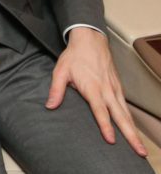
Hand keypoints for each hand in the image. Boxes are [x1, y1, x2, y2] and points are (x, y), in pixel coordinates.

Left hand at [46, 26, 146, 156]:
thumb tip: (50, 106)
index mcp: (93, 88)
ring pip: (126, 113)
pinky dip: (131, 119)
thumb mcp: (60, 71)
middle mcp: (107, 90)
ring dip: (134, 130)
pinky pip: (126, 106)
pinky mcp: (118, 87)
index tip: (111, 140)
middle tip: (139, 151)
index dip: (105, 126)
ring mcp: (115, 89)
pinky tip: (133, 128)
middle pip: (120, 116)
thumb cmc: (74, 56)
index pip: (100, 111)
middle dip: (130, 135)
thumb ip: (56, 89)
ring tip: (140, 147)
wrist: (90, 39)